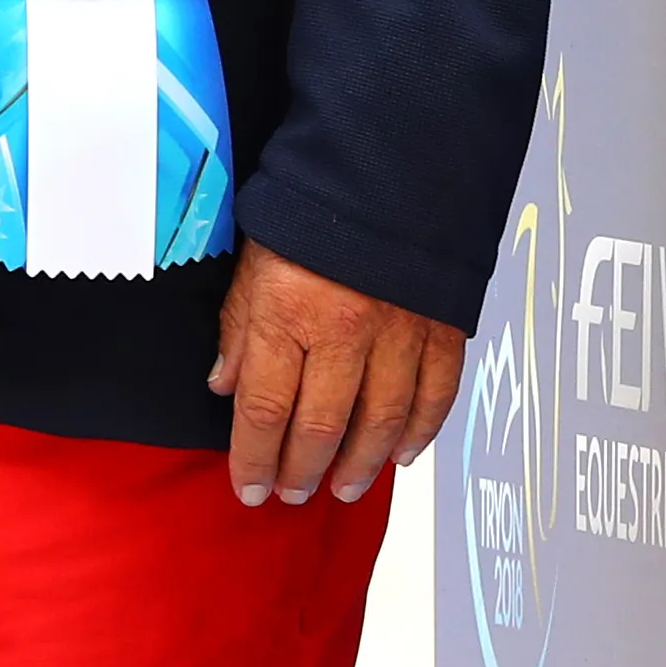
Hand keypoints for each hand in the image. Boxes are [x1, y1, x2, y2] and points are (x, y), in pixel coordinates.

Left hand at [208, 237, 465, 504]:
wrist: (387, 171)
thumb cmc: (309, 212)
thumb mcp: (252, 259)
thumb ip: (239, 325)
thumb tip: (224, 383)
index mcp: (287, 311)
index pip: (263, 404)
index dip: (254, 454)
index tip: (248, 487)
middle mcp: (343, 329)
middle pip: (320, 423)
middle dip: (302, 469)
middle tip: (290, 496)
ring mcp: (398, 333)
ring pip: (380, 420)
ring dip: (359, 463)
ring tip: (340, 489)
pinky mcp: (441, 329)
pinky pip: (434, 396)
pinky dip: (419, 433)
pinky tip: (402, 456)